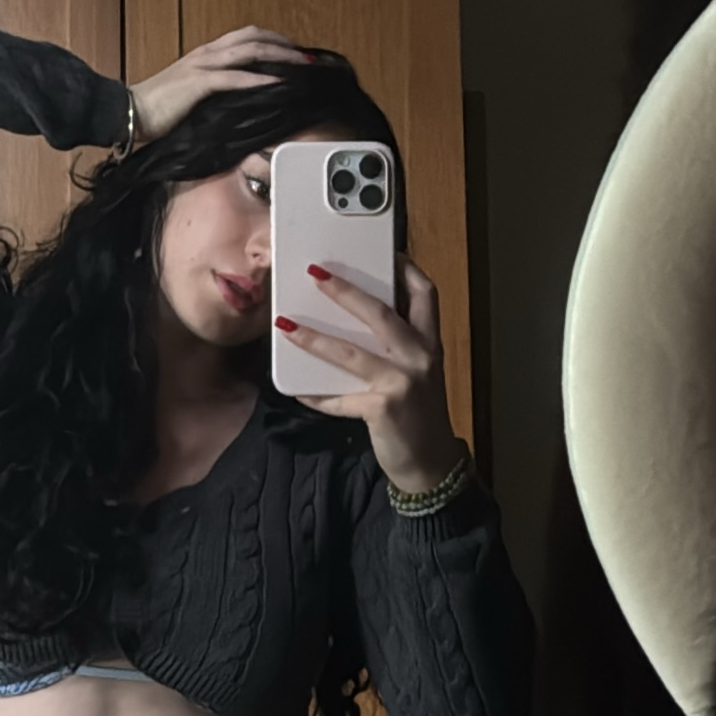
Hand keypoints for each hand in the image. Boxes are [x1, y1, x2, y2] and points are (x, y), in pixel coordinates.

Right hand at [131, 24, 310, 142]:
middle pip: (253, 38)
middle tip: (306, 56)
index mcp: (205, 54)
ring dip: (278, 56)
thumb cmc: (158, 108)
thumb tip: (239, 97)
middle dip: (283, 44)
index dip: (272, 40)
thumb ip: (213, 89)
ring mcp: (202, 66)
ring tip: (300, 64)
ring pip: (248, 51)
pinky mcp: (198, 83)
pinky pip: (234, 78)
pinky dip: (258, 79)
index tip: (292, 52)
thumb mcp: (192, 93)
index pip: (245, 37)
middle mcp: (206, 54)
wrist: (129, 112)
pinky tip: (277, 84)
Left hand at [281, 252, 461, 492]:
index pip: (426, 294)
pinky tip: (296, 389)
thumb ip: (398, 345)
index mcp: (430, 343)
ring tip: (285, 324)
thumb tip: (354, 318)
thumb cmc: (418, 412)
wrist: (430, 463)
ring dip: (314, 337)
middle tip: (316, 273)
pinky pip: (339, 398)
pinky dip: (316, 394)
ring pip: (351, 352)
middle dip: (346, 291)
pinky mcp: (382, 409)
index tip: (383, 251)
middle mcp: (421, 357)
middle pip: (382, 313)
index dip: (405, 269)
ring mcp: (402, 383)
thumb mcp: (419, 371)